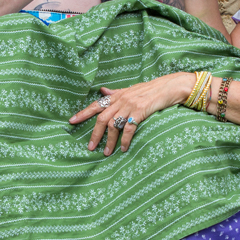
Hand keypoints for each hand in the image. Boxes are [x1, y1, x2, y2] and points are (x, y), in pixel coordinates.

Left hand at [69, 73, 190, 154]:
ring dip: (109, 141)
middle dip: (95, 133)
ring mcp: (130, 106)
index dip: (83, 113)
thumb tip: (102, 91)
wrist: (168, 87)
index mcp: (117, 95)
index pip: (96, 104)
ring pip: (113, 125)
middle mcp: (121, 100)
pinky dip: (125, 140)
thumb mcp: (130, 89)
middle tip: (90, 147)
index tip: (71, 121)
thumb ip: (115, 93)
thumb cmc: (149, 90)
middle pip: (102, 118)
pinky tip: (123, 149)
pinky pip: (129, 128)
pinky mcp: (140, 111)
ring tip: (106, 152)